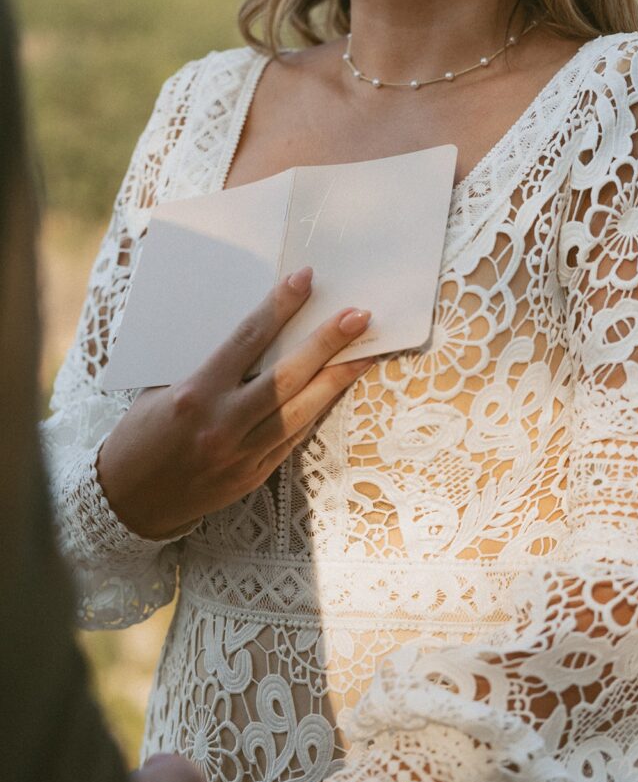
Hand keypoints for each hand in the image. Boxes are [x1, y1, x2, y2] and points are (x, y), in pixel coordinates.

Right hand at [98, 266, 372, 538]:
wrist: (128, 501)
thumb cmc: (141, 435)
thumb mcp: (163, 388)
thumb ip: (209, 366)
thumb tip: (254, 333)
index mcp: (196, 394)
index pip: (247, 340)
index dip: (280, 307)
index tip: (306, 280)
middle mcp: (223, 425)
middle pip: (287, 376)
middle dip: (327, 342)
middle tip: (359, 315)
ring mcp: (242, 455)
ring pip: (302, 411)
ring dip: (337, 379)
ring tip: (365, 353)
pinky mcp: (254, 478)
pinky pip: (294, 438)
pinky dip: (316, 410)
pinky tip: (336, 390)